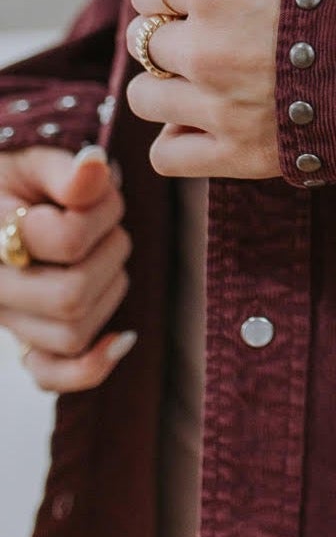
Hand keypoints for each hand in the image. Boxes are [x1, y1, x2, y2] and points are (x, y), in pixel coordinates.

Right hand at [0, 145, 135, 391]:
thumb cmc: (16, 180)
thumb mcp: (33, 161)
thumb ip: (64, 170)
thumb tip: (95, 166)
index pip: (68, 241)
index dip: (100, 211)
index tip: (95, 188)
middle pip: (72, 296)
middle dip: (109, 251)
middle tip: (105, 219)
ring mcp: (7, 320)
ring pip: (74, 332)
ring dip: (109, 286)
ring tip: (99, 247)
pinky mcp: (24, 342)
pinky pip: (51, 375)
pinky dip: (91, 365)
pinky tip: (123, 338)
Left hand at [125, 0, 298, 181]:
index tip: (210, 1)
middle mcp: (207, 45)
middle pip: (146, 41)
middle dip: (178, 37)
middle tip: (229, 39)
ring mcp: (220, 104)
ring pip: (144, 98)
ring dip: (170, 88)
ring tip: (216, 81)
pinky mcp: (240, 154)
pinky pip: (165, 155)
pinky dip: (180, 140)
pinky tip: (213, 122)